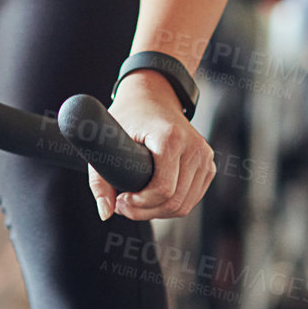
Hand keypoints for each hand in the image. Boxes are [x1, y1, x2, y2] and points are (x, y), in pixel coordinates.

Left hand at [89, 72, 213, 223]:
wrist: (153, 96)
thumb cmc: (129, 116)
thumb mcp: (107, 140)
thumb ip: (100, 179)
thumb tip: (105, 212)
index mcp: (171, 138)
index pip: (163, 189)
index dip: (140, 204)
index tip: (120, 200)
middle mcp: (194, 147)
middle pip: (175, 202)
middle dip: (146, 211)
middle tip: (123, 204)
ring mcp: (204, 156)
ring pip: (185, 205)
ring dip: (158, 211)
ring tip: (136, 200)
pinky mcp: (208, 165)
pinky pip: (191, 199)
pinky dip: (172, 205)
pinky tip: (153, 195)